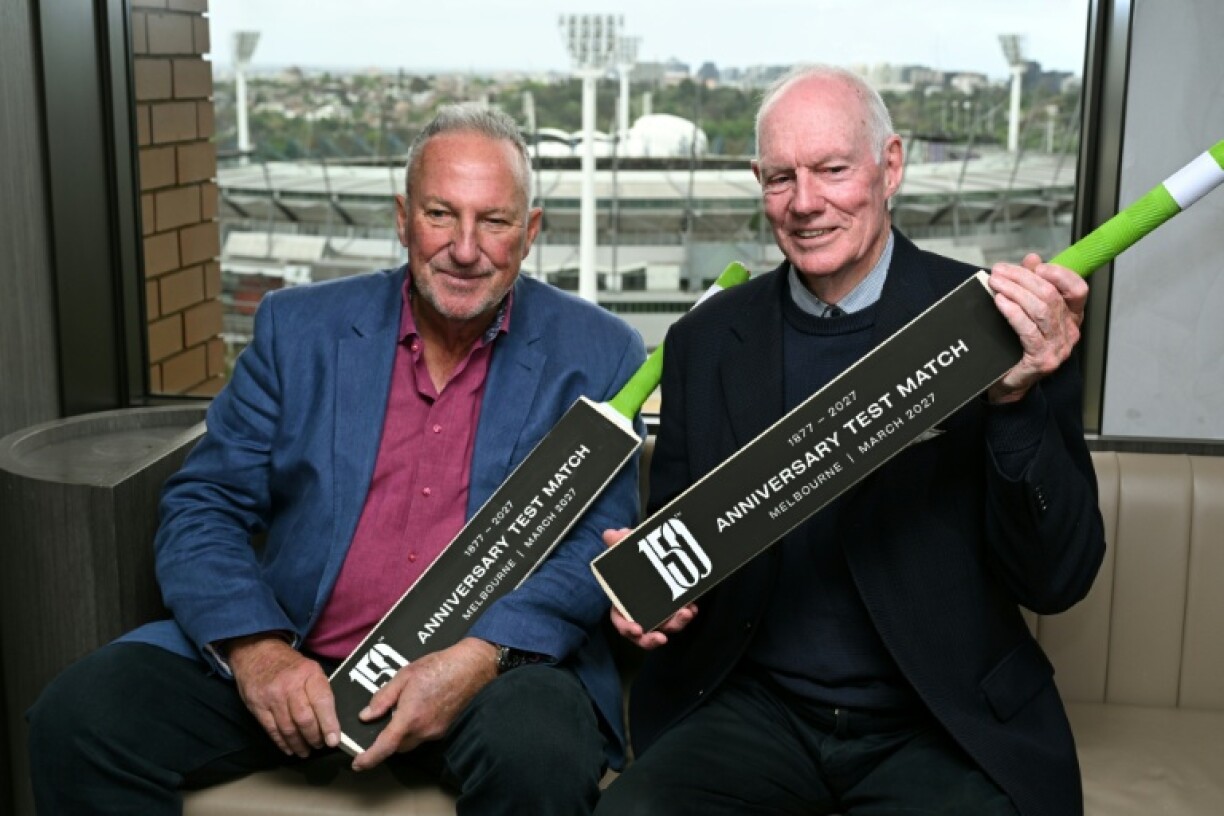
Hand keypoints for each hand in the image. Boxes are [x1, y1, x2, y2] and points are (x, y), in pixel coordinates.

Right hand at [227, 633, 339, 757]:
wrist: (256, 652)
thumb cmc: (290, 665)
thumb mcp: (310, 668)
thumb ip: (321, 691)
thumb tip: (333, 721)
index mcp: (309, 673)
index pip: (322, 702)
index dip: (329, 724)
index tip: (334, 740)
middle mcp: (290, 686)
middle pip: (305, 719)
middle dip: (314, 737)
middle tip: (320, 745)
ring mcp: (271, 697)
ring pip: (288, 728)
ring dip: (299, 744)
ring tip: (306, 751)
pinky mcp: (257, 706)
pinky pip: (272, 730)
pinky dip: (282, 743)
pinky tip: (290, 749)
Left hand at [351, 637, 496, 771]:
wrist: (470, 667)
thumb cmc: (438, 667)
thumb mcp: (404, 676)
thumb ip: (383, 698)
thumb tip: (366, 715)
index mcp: (410, 717)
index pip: (385, 746)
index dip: (369, 758)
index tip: (358, 763)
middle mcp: (423, 730)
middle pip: (397, 747)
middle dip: (386, 741)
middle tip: (381, 724)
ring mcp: (436, 732)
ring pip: (411, 742)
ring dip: (402, 734)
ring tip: (402, 711)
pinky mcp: (444, 729)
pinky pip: (424, 735)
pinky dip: (416, 728)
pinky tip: (419, 708)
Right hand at [602, 529, 696, 649]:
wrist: (655, 556)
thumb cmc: (634, 560)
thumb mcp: (627, 549)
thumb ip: (618, 543)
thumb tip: (612, 534)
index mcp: (623, 605)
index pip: (621, 623)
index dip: (627, 629)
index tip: (638, 629)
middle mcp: (641, 614)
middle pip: (645, 634)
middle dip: (653, 638)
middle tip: (662, 637)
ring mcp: (659, 613)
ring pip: (667, 626)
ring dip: (677, 623)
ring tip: (686, 613)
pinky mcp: (675, 608)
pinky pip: (680, 616)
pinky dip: (687, 614)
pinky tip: (692, 607)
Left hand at [986, 253, 1088, 403]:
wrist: (1010, 382)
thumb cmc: (1017, 345)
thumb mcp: (1027, 310)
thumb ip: (1032, 284)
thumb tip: (1032, 258)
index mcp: (1071, 317)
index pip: (1077, 289)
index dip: (1059, 274)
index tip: (1036, 266)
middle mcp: (1069, 332)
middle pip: (1051, 295)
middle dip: (1023, 278)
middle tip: (1000, 271)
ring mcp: (1058, 347)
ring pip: (1041, 309)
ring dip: (1015, 291)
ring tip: (996, 282)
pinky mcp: (1042, 359)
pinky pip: (1028, 329)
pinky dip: (1013, 312)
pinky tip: (1000, 302)